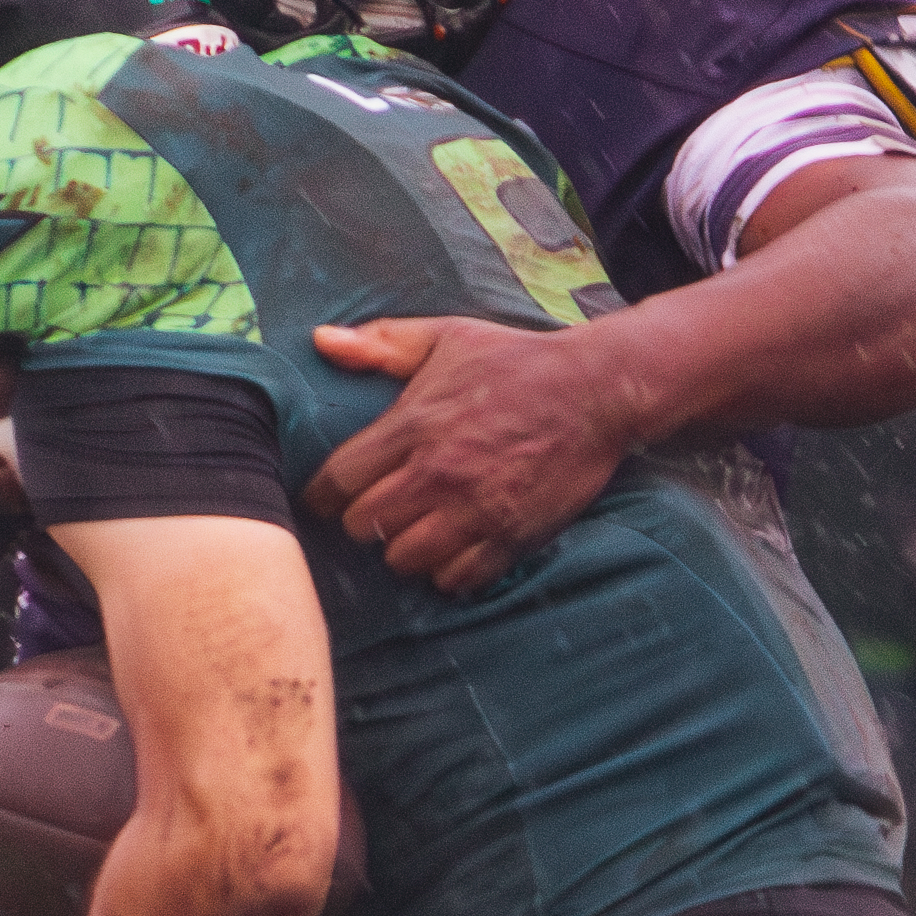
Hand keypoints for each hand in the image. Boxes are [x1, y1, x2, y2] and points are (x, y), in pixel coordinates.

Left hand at [301, 316, 640, 595]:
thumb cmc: (516, 361)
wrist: (597, 389)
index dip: (323, 495)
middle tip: (377, 511)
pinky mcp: (512, 536)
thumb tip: (319, 340)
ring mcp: (477, 509)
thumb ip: (381, 343)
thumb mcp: (446, 337)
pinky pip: (458, 578)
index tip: (327, 497)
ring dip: (404, 549)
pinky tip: (452, 549)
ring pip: (405, 558)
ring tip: (414, 532)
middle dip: (362, 521)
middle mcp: (439, 472)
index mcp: (415, 424)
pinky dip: (449, 571)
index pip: (339, 480)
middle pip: (365, 525)